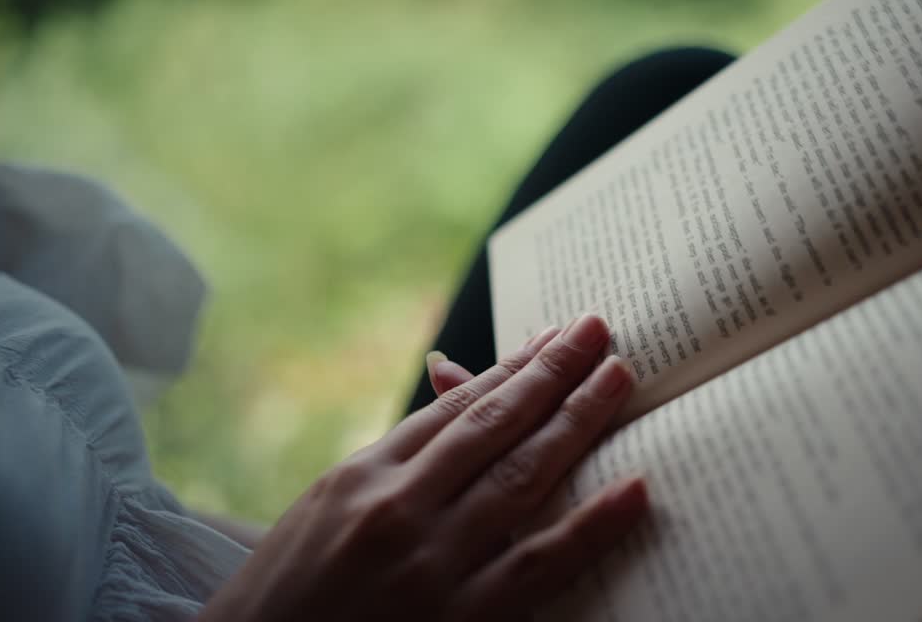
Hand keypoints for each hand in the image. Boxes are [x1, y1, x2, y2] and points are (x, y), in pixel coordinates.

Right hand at [199, 315, 645, 621]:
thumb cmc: (286, 595)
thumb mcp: (324, 511)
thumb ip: (393, 457)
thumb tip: (447, 391)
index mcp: (361, 475)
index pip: (455, 407)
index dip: (512, 366)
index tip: (554, 337)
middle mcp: (398, 508)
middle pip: (495, 423)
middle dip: (553, 371)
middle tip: (599, 328)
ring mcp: (432, 564)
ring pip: (522, 475)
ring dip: (579, 419)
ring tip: (619, 377)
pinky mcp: (462, 620)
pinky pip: (540, 563)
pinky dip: (592, 524)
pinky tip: (635, 488)